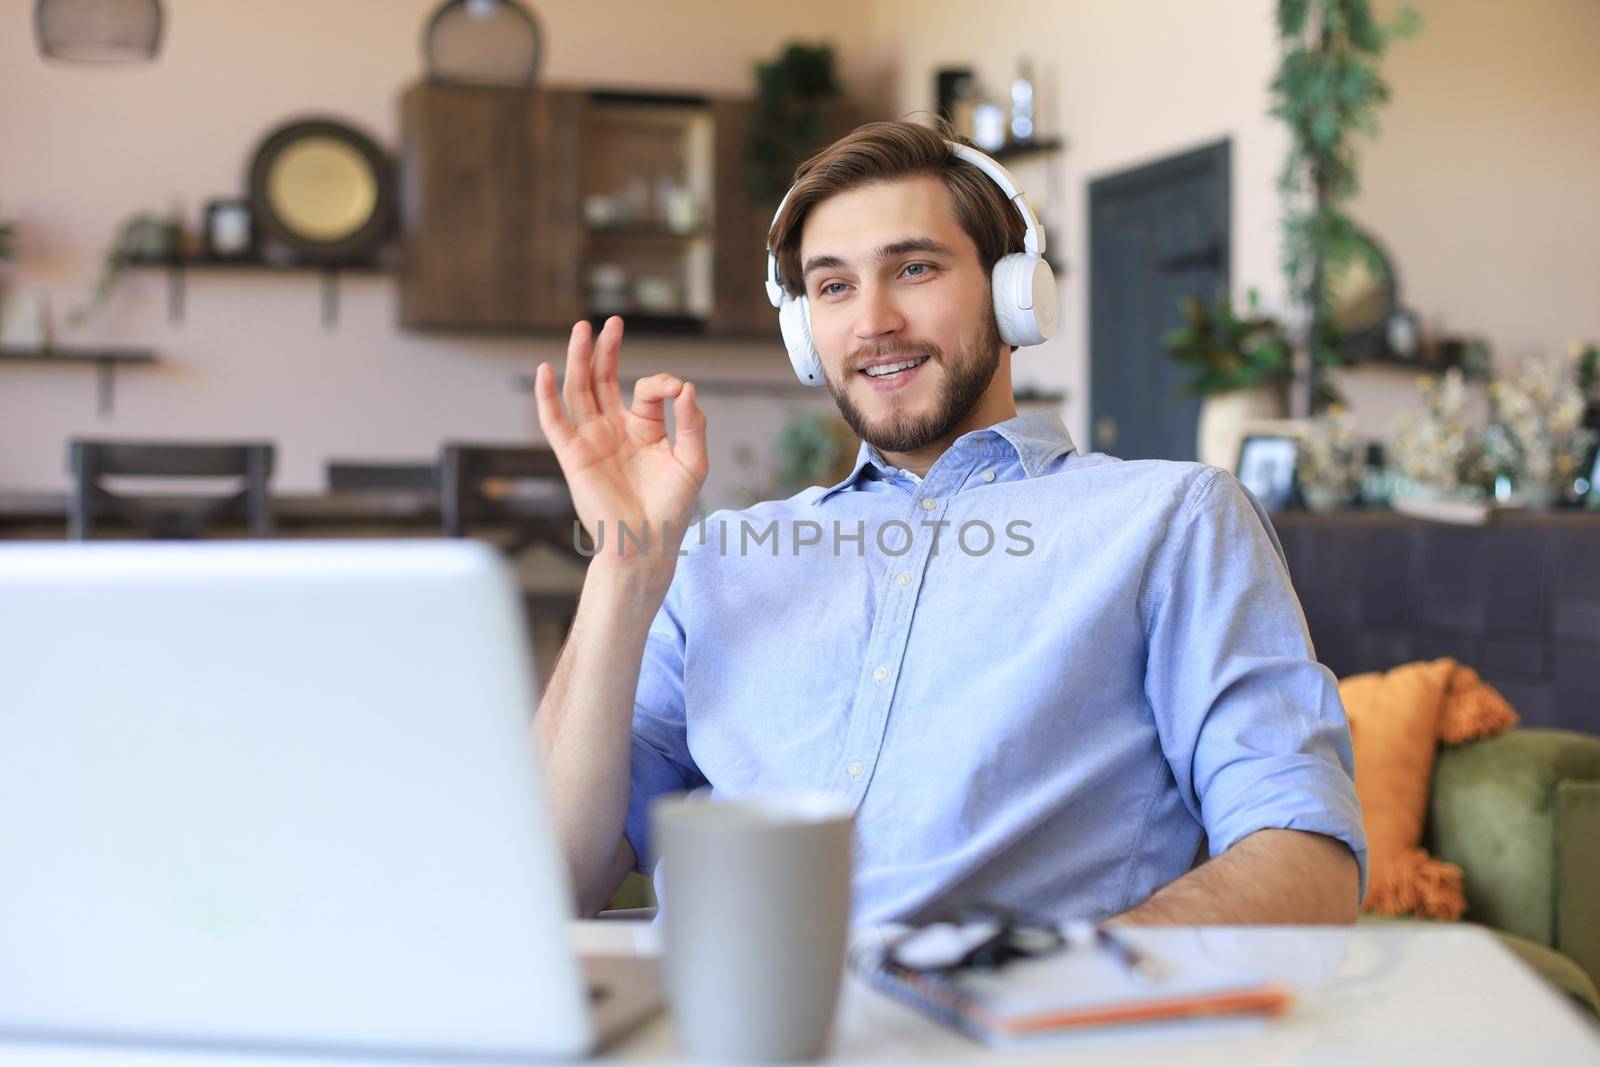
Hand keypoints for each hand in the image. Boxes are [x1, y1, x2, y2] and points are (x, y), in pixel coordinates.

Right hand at [533, 317, 707, 572]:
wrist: (647, 543)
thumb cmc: (672, 508)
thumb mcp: (694, 460)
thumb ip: (693, 422)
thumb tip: (687, 386)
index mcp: (644, 429)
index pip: (647, 390)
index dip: (662, 383)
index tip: (678, 390)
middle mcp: (614, 430)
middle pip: (604, 379)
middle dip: (607, 349)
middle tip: (612, 321)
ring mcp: (592, 440)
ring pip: (579, 390)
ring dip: (579, 359)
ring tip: (581, 329)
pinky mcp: (573, 456)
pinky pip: (554, 421)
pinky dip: (547, 396)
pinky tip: (545, 370)